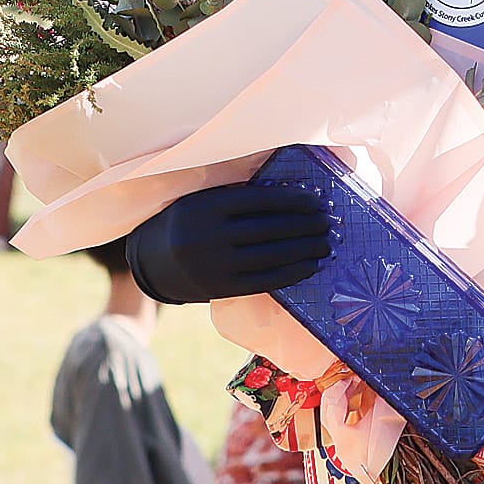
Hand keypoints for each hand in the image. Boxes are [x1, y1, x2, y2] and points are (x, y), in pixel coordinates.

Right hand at [126, 183, 330, 304]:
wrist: (154, 261)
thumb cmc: (191, 222)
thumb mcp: (205, 201)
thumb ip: (239, 197)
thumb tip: (295, 195)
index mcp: (205, 206)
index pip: (260, 200)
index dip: (293, 200)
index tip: (316, 200)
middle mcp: (209, 236)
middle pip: (270, 229)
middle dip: (305, 225)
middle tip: (328, 222)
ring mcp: (215, 265)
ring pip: (271, 256)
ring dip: (305, 249)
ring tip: (325, 244)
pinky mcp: (222, 288)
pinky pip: (265, 280)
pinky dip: (292, 272)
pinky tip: (309, 265)